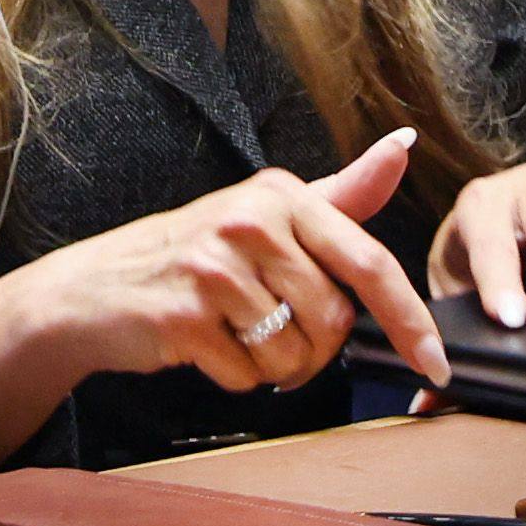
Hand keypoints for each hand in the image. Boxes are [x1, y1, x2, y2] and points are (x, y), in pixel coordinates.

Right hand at [0, 128, 446, 457]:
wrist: (91, 291)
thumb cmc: (190, 255)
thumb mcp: (266, 214)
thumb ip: (341, 193)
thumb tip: (402, 147)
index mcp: (280, 194)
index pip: (369, 261)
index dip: (410, 319)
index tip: (435, 364)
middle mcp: (248, 220)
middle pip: (334, 319)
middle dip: (321, 351)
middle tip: (287, 344)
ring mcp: (212, 266)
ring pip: (294, 353)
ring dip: (278, 368)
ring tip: (240, 340)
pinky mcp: (183, 315)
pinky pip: (247, 375)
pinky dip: (237, 379)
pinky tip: (208, 349)